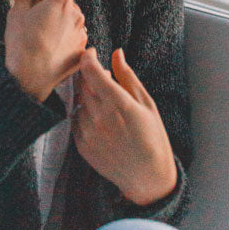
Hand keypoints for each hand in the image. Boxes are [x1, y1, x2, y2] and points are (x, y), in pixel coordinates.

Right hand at [4, 0, 87, 102]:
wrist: (30, 77)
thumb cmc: (22, 44)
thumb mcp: (16, 14)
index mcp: (60, 2)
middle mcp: (76, 16)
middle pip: (71, 4)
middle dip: (58, 8)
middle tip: (41, 19)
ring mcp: (81, 34)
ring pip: (74, 22)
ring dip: (63, 25)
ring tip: (45, 38)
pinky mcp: (81, 51)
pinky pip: (75, 39)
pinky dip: (66, 42)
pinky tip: (52, 50)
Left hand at [72, 46, 177, 205]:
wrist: (147, 177)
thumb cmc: (153, 137)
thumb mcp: (146, 103)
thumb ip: (127, 76)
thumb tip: (116, 53)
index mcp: (118, 103)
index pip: (91, 71)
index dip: (88, 57)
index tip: (91, 52)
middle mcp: (99, 117)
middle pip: (82, 83)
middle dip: (90, 75)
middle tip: (104, 78)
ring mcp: (88, 132)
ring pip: (79, 101)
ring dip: (88, 95)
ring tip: (107, 104)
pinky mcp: (82, 146)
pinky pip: (75, 120)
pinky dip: (84, 114)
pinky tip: (101, 120)